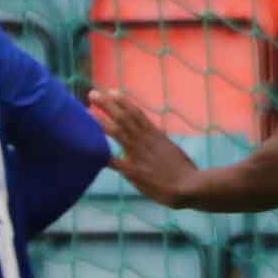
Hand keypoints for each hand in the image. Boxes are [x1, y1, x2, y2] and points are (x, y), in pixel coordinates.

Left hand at [87, 89, 199, 208]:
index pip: (137, 113)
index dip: (123, 102)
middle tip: (93, 94)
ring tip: (87, 111)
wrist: (190, 185)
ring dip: (101, 120)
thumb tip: (159, 130)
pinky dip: (100, 154)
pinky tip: (87, 149)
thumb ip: (161, 140)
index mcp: (155, 135)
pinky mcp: (134, 171)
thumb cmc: (184, 170)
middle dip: (108, 105)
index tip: (112, 91)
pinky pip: (113, 161)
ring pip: (118, 132)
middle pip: (124, 117)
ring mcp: (139, 154)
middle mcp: (145, 141)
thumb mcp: (172, 149)